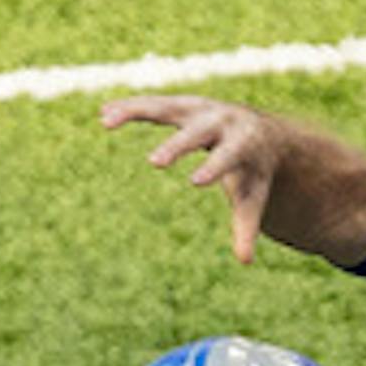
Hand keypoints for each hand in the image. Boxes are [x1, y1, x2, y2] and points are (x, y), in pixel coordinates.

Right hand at [102, 95, 281, 262]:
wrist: (263, 132)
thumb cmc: (253, 172)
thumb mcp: (253, 197)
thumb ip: (247, 226)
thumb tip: (246, 261)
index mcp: (244, 143)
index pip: (229, 156)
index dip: (213, 168)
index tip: (195, 183)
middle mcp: (222, 121)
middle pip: (197, 133)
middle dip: (177, 146)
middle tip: (154, 163)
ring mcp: (200, 108)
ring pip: (166, 107)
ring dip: (136, 112)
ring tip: (106, 121)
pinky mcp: (182, 104)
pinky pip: (153, 103)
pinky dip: (130, 106)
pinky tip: (103, 112)